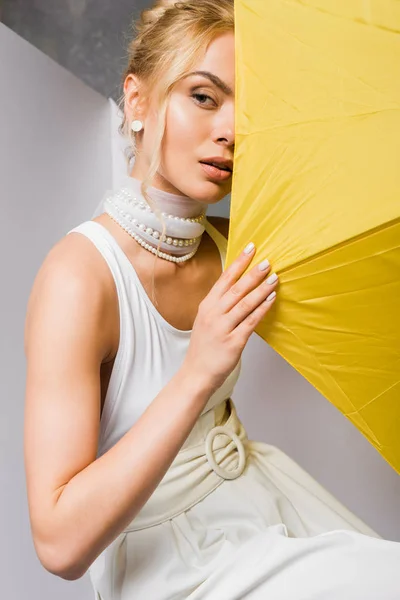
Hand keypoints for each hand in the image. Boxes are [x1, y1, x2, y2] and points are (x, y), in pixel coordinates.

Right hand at [182, 242, 277, 391]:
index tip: (250, 248)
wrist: (196, 373)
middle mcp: (213, 314)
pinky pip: (250, 321)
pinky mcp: (233, 341)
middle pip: (236, 288)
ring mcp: (223, 327)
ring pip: (245, 303)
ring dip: (261, 289)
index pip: (224, 279)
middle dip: (253, 273)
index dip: (239, 263)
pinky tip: (271, 299)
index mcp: (207, 305)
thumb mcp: (206, 320)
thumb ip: (219, 304)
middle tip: (267, 261)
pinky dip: (262, 309)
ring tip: (274, 277)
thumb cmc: (204, 347)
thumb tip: (239, 287)